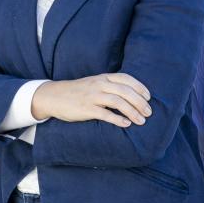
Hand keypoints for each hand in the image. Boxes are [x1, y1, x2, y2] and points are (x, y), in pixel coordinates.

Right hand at [31, 73, 151, 126]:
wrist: (54, 96)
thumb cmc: (78, 91)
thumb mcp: (94, 83)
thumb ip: (109, 86)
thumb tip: (130, 95)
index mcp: (103, 78)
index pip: (126, 79)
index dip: (140, 87)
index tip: (148, 97)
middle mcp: (99, 85)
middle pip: (125, 91)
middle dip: (140, 102)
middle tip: (149, 113)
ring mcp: (92, 96)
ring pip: (118, 101)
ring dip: (132, 111)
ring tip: (141, 120)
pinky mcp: (86, 109)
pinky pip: (104, 113)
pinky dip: (117, 119)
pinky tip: (126, 124)